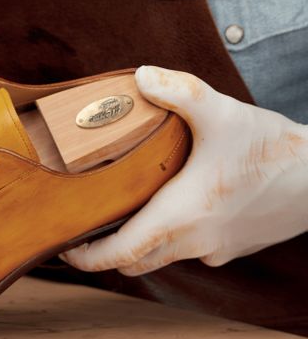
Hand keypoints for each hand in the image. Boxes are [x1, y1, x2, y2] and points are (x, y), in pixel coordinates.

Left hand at [61, 65, 307, 274]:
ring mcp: (215, 249)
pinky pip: (191, 250)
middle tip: (85, 226)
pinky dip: (173, 237)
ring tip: (123, 212)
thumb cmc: (274, 149)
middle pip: (133, 261)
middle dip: (105, 251)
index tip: (64, 246)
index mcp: (179, 216)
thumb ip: (180, 92)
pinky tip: (175, 205)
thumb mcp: (223, 112)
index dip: (86, 257)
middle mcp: (193, 242)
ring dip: (139, 243)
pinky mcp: (233, 248)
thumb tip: (140, 76)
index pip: (119, 254)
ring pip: (161, 258)